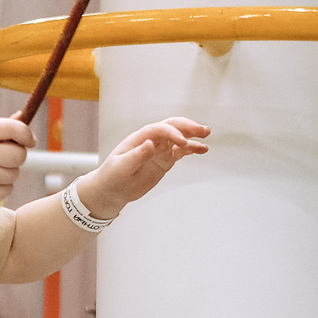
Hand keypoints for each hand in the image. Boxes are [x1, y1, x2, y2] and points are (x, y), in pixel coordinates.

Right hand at [0, 117, 34, 204]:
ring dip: (8, 173)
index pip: (15, 129)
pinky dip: (2, 187)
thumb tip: (22, 116)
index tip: (29, 141)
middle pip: (20, 155)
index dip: (27, 135)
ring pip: (15, 174)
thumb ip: (0, 127)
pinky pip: (8, 189)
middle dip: (17, 156)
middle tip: (6, 157)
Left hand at [80, 119, 210, 215]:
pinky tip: (202, 149)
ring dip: (193, 135)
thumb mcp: (121, 167)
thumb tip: (150, 144)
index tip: (182, 142)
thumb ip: (136, 156)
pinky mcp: (165, 160)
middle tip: (201, 130)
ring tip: (206, 135)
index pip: (159, 130)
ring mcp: (159, 150)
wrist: (112, 190)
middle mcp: (151, 141)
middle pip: (172, 127)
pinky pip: (181, 152)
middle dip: (187, 127)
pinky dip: (192, 149)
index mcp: (139, 138)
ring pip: (179, 138)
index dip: (172, 133)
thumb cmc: (112, 177)